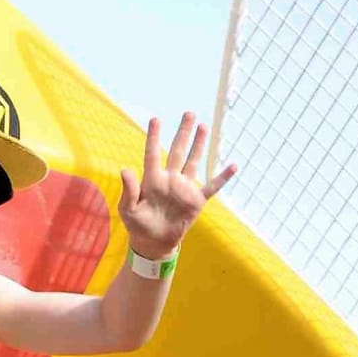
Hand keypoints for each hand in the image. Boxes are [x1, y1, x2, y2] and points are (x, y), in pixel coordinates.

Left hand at [118, 113, 236, 259]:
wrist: (154, 243)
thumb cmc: (138, 225)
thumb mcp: (128, 210)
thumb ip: (128, 190)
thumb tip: (125, 169)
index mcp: (152, 180)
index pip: (152, 153)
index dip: (154, 137)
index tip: (155, 119)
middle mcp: (170, 179)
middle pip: (177, 151)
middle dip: (183, 132)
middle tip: (189, 113)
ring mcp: (184, 188)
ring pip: (193, 161)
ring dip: (199, 144)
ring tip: (204, 126)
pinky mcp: (196, 200)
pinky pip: (212, 186)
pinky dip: (222, 177)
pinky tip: (233, 166)